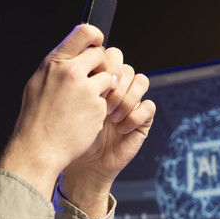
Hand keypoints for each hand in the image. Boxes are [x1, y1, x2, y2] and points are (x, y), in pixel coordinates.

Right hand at [0, 24, 112, 198]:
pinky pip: (106, 101)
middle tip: (93, 80)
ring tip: (83, 104)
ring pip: (107, 78)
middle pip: (100, 54)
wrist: (38, 149)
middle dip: (100, 66)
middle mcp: (71, 72)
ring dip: (101, 89)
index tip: (97, 45)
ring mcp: (86, 90)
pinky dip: (99, 109)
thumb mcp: (38, 83)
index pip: (85, 32)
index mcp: (54, 63)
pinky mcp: (97, 108)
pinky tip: (83, 119)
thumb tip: (74, 54)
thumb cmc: (36, 119)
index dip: (96, 37)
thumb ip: (57, 67)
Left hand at [60, 49, 154, 216]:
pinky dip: (135, 116)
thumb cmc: (73, 134)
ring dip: (126, 98)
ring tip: (111, 117)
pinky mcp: (143, 119)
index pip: (111, 55)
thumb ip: (77, 80)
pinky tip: (120, 128)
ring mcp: (132, 101)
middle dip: (115, 83)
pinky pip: (149, 106)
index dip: (104, 66)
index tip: (89, 86)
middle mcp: (118, 87)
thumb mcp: (70, 104)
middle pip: (126, 66)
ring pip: (141, 81)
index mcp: (100, 78)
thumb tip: (79, 58)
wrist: (84, 164)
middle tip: (102, 103)